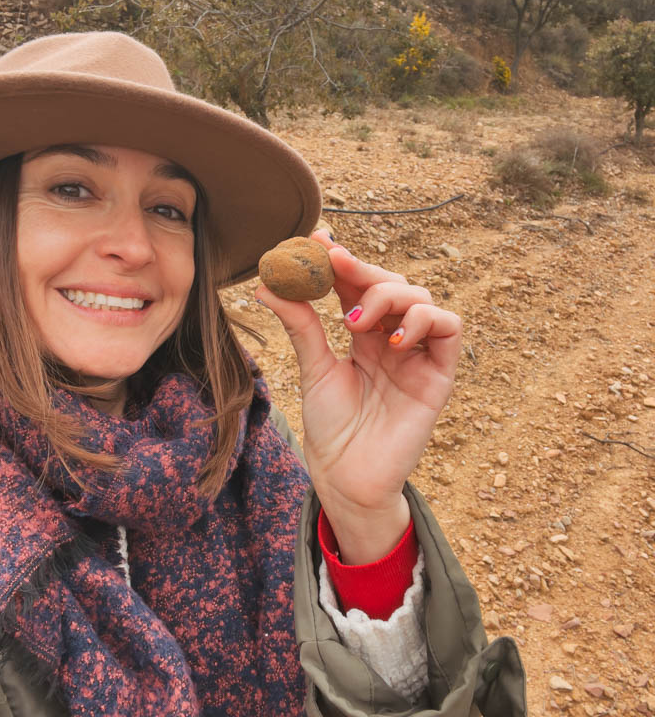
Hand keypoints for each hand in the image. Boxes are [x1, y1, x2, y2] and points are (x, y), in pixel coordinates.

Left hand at [255, 231, 461, 564]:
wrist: (347, 477)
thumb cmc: (330, 427)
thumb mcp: (312, 367)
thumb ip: (300, 324)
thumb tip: (267, 283)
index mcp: (363, 334)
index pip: (359, 283)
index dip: (344, 259)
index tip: (319, 240)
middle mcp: (393, 338)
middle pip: (391, 283)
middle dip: (363, 269)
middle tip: (333, 264)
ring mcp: (417, 354)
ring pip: (421, 297)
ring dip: (388, 295)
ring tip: (353, 321)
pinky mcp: (438, 374)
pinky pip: (449, 329)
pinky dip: (424, 321)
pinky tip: (390, 339)